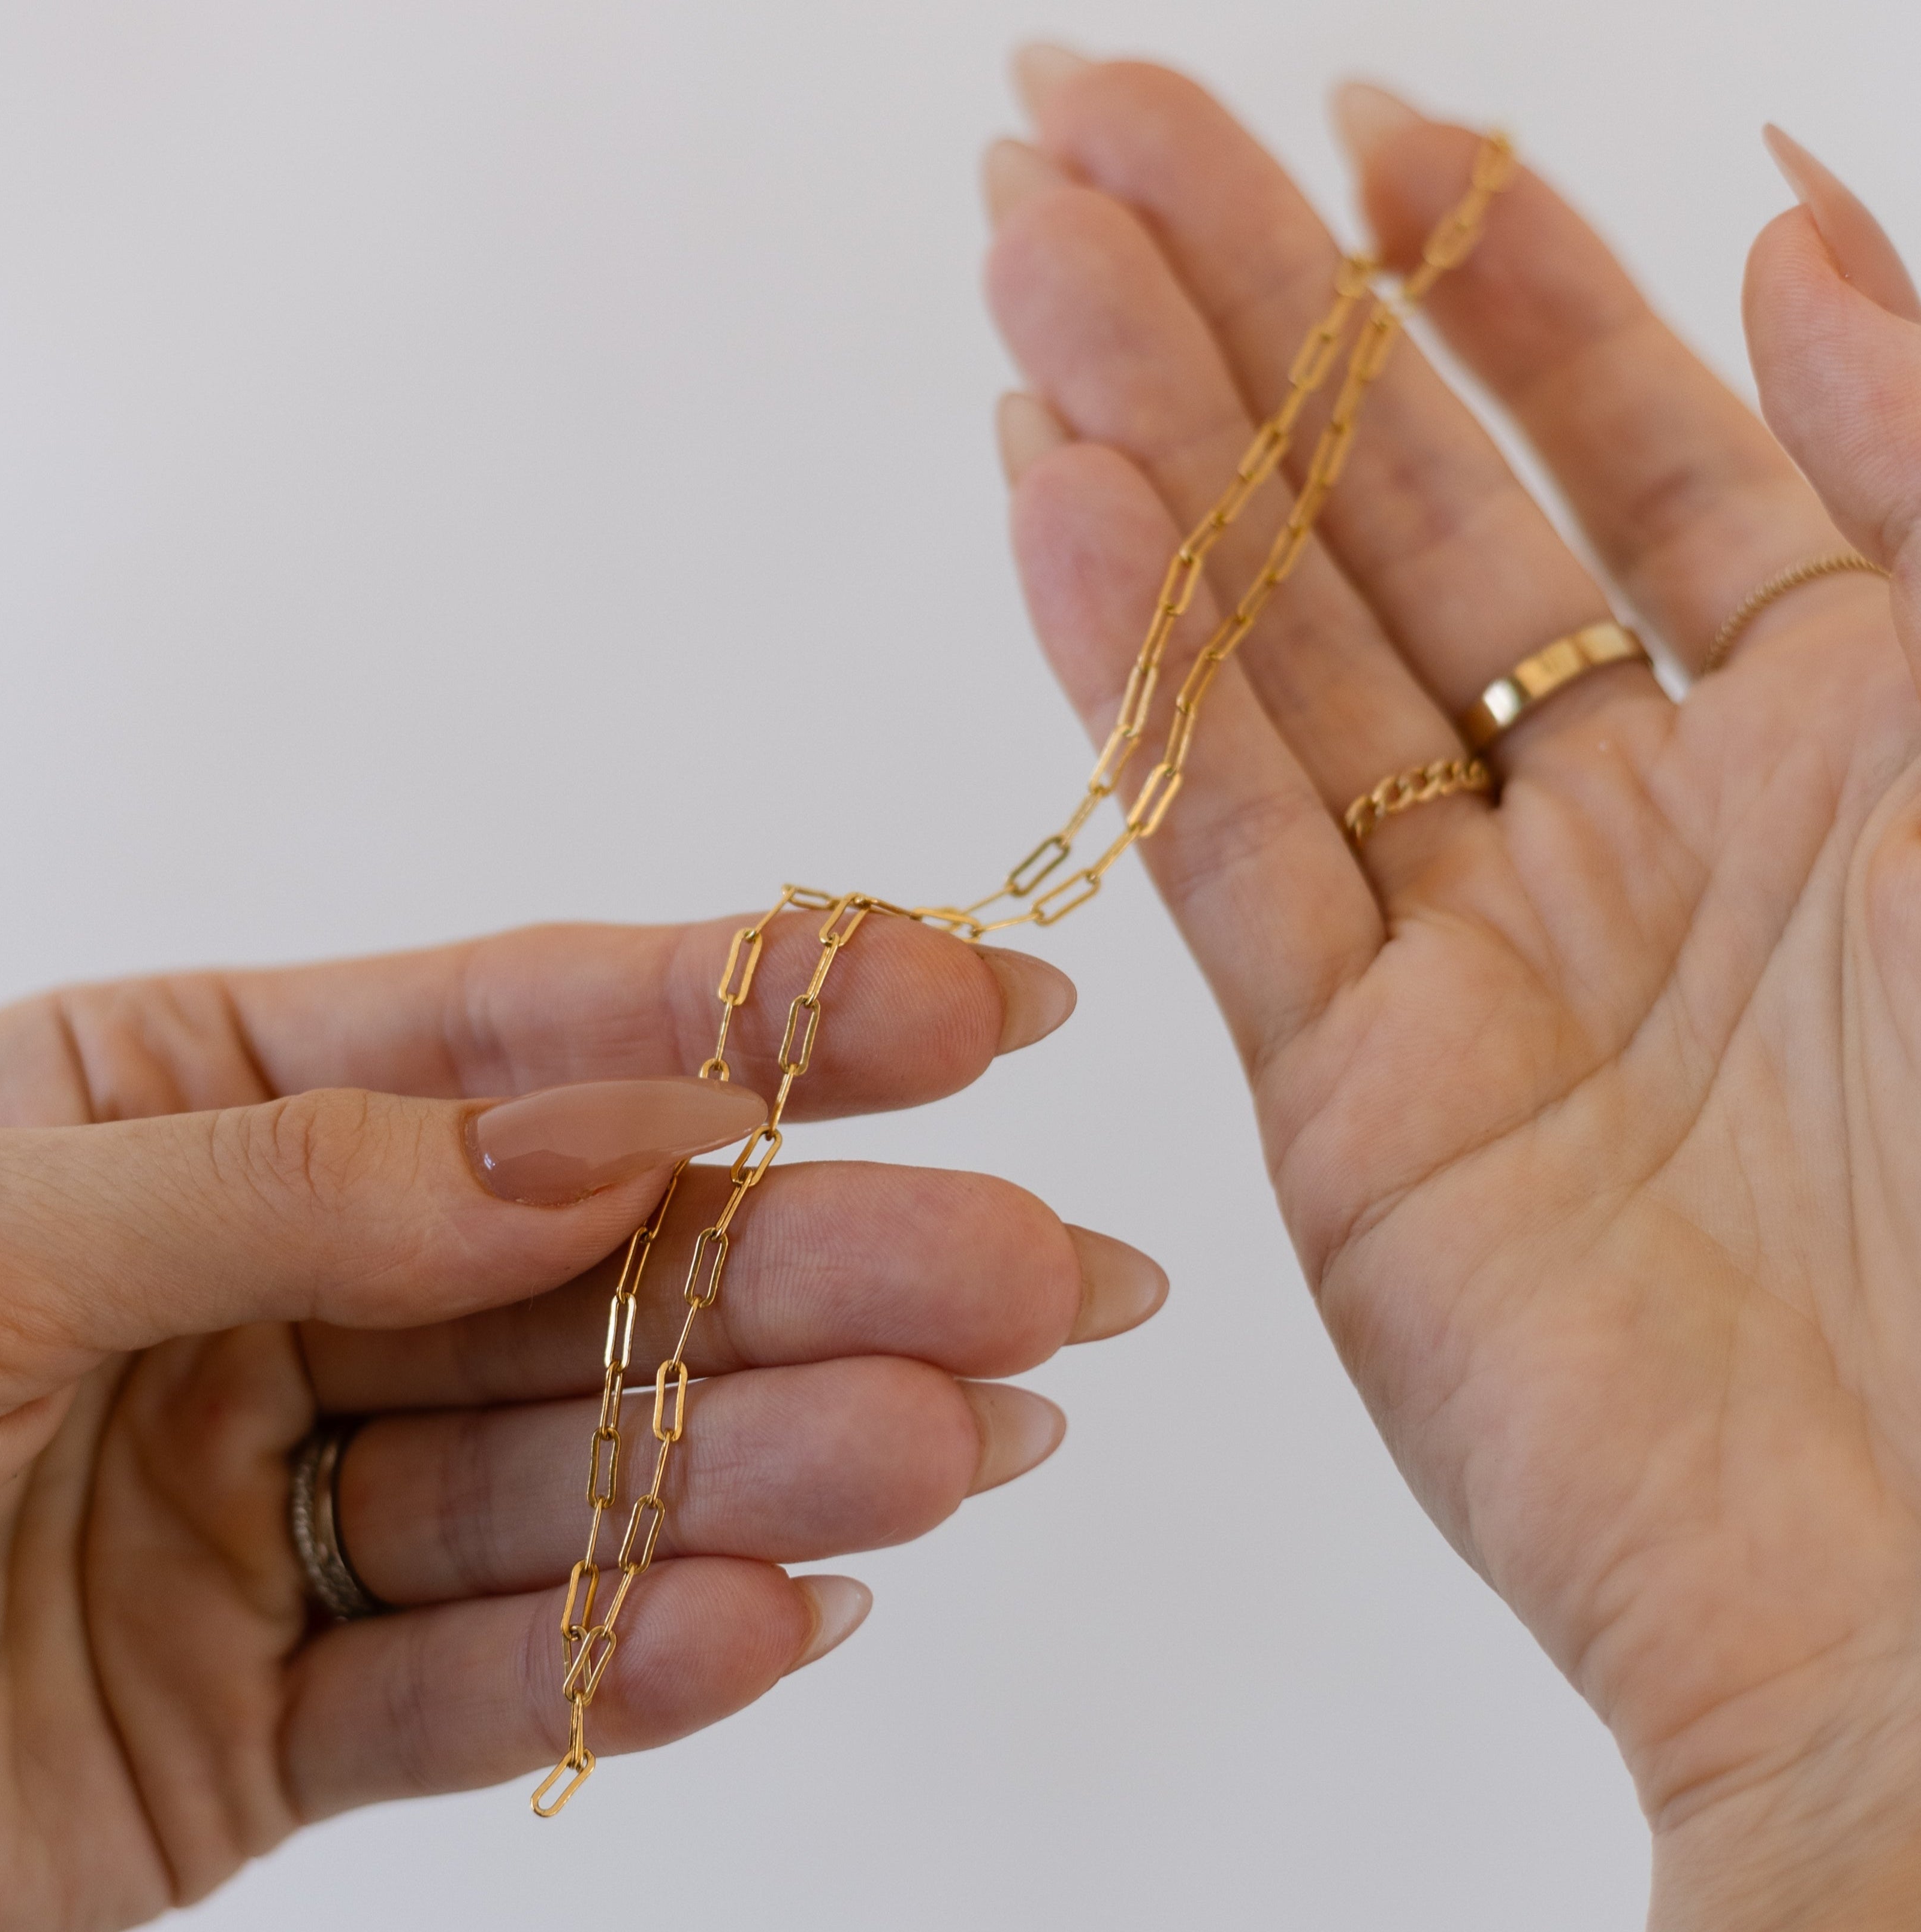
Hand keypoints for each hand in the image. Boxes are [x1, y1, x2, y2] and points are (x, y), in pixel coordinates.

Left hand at [0, 915, 1165, 1928]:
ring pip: (564, 1475)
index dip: (759, 1011)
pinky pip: (464, 1684)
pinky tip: (787, 1612)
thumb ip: (297, 1173)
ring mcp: (259, 1509)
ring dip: (771, 1462)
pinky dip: (623, 1659)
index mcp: (180, 1102)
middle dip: (825, 1262)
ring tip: (967, 1444)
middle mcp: (255, 1287)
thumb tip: (603, 1134)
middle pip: (591, 1269)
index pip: (520, 1037)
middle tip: (1044, 1271)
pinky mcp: (244, 1722)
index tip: (972, 1004)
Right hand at [988, 48, 1920, 1928]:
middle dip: (1250, 305)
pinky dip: (1131, 669)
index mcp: (1832, 714)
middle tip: (1096, 129)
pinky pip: (1220, 837)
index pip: (1613, 426)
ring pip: (1276, 645)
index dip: (1480, 259)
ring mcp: (1471, 948)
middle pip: (1398, 504)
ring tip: (1028, 259)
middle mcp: (1629, 813)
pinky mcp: (1349, 1088)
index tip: (1351, 119)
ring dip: (1150, 445)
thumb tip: (1798, 223)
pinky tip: (1047, 496)